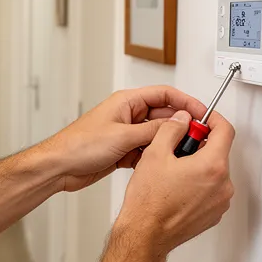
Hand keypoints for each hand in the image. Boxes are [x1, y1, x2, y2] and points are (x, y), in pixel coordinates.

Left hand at [38, 86, 208, 191]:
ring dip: (167, 143)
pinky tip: (160, 163)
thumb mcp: (122, 136)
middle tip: (195, 136)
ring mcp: (126, 133)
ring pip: (157, 135)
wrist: (60, 167)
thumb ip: (153, 130)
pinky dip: (155, 156)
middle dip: (180, 125)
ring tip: (181, 152)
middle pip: (163, 114)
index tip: (201, 113)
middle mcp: (128, 115)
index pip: (164, 94)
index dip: (186, 102)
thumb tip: (177, 123)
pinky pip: (147, 150)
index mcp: (127, 102)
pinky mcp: (123, 150)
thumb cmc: (79, 145)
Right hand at [114, 109, 235, 254]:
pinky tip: (177, 188)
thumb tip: (182, 120)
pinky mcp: (213, 214)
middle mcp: (223, 185)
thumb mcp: (155, 153)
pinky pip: (211, 191)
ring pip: (214, 172)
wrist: (145, 234)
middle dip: (200, 145)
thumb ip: (173, 129)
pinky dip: (199, 184)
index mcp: (212, 166)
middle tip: (176, 147)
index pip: (225, 130)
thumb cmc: (149, 202)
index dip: (212, 119)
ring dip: (199, 166)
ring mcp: (220, 202)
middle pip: (219, 152)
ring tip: (173, 172)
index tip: (202, 119)